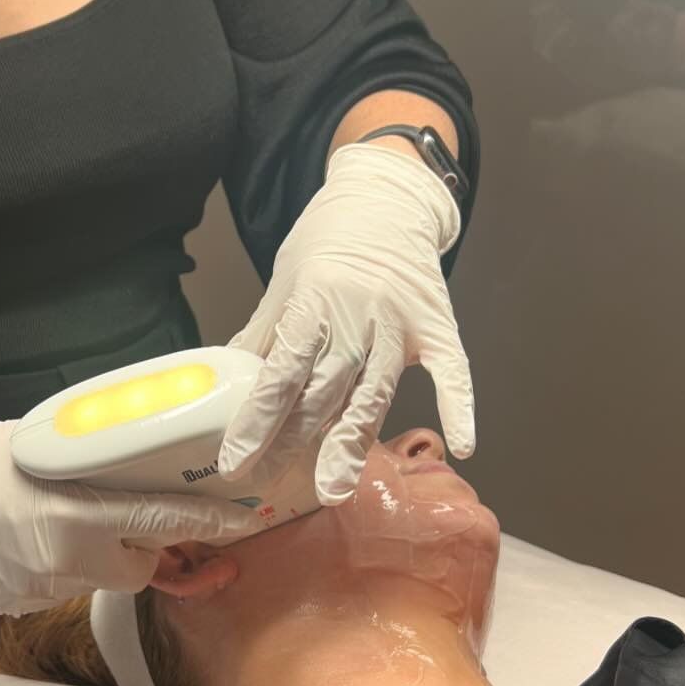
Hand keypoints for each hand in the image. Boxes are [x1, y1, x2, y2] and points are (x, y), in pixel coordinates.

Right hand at [0, 420, 256, 615]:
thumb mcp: (49, 446)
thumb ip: (104, 464)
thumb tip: (155, 463)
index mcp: (77, 513)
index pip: (164, 521)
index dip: (209, 523)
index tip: (243, 520)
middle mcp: (65, 558)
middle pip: (140, 568)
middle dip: (145, 546)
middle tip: (129, 517)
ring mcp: (42, 589)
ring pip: (101, 579)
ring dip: (100, 555)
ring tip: (60, 519)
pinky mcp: (22, 606)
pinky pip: (66, 588)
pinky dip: (65, 567)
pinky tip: (34, 539)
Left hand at [219, 143, 473, 503]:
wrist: (386, 199)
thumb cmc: (328, 241)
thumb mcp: (285, 280)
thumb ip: (264, 333)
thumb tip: (224, 379)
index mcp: (312, 303)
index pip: (279, 373)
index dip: (256, 420)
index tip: (236, 460)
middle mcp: (356, 318)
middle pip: (321, 391)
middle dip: (293, 442)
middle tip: (270, 484)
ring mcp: (400, 324)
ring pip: (374, 393)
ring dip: (354, 442)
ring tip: (336, 486)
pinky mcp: (436, 327)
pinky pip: (452, 372)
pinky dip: (460, 407)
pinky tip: (460, 445)